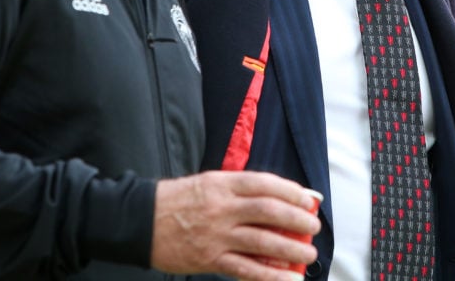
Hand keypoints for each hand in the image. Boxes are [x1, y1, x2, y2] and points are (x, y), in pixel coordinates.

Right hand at [149, 170, 319, 279]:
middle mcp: (222, 208)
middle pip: (268, 211)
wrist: (140, 220)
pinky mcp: (209, 259)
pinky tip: (288, 278)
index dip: (291, 191)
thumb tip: (279, 195)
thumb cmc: (179, 200)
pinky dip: (269, 275)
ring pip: (261, 241)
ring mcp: (216, 235)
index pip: (264, 184)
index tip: (309, 199)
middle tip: (313, 227)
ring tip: (308, 254)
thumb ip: (241, 189)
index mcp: (222, 184)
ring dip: (290, 249)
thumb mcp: (210, 183)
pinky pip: (245, 269)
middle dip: (297, 220)